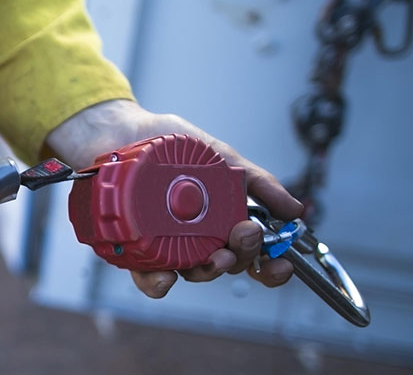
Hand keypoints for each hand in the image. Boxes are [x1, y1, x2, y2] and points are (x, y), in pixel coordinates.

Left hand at [46, 100, 302, 297]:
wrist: (117, 129)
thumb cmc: (166, 142)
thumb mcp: (221, 155)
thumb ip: (257, 181)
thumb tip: (295, 209)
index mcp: (221, 220)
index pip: (252, 255)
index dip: (271, 267)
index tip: (283, 264)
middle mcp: (196, 237)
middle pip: (228, 264)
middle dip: (243, 256)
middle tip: (245, 233)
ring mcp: (166, 244)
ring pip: (192, 273)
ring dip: (209, 271)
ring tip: (217, 254)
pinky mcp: (133, 247)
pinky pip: (147, 276)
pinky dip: (158, 282)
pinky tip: (166, 276)